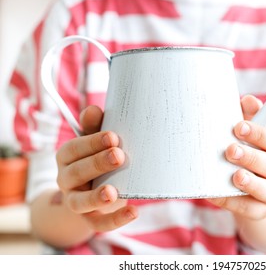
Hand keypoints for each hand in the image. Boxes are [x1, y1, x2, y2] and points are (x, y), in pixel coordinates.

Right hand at [56, 105, 137, 231]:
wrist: (92, 192)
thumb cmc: (98, 160)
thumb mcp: (95, 143)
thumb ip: (94, 128)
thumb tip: (93, 109)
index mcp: (66, 157)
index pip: (74, 149)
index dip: (92, 142)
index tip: (114, 136)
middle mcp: (66, 180)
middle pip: (76, 173)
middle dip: (97, 164)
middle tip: (118, 156)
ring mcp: (75, 201)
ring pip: (80, 202)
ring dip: (96, 197)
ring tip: (112, 193)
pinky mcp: (89, 219)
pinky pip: (98, 223)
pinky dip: (115, 220)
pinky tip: (133, 212)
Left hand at [208, 95, 265, 219]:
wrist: (261, 192)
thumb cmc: (254, 153)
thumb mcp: (253, 136)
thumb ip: (251, 118)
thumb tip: (247, 99)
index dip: (260, 134)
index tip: (238, 126)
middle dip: (252, 157)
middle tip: (230, 150)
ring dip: (250, 183)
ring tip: (235, 176)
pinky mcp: (260, 211)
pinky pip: (249, 210)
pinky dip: (232, 203)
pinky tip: (215, 195)